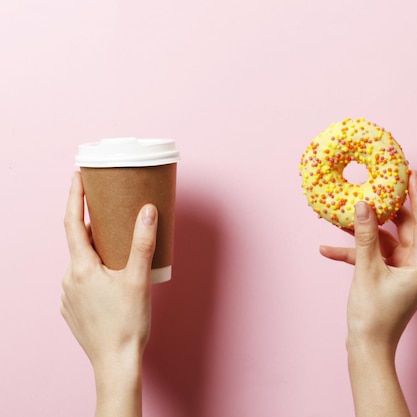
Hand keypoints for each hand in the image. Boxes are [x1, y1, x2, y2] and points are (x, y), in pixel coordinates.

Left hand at [61, 172, 156, 416]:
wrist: (116, 361)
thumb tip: (147, 210)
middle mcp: (69, 279)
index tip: (78, 175)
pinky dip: (95, 270)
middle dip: (92, 223)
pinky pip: (82, 280)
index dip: (74, 196)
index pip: (71, 222)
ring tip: (119, 246)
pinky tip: (112, 276)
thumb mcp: (138, 279)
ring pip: (82, 262)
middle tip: (111, 210)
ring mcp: (69, 296)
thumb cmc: (127, 323)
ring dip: (97, 250)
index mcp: (81, 268)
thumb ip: (142, 242)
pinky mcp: (74, 309)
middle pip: (78, 241)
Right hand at [320, 170, 416, 416]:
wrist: (367, 350)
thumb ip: (366, 236)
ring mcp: (403, 273)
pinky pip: (374, 258)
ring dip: (365, 233)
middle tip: (378, 185)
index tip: (411, 174)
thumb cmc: (373, 317)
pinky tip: (329, 250)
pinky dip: (356, 253)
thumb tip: (364, 205)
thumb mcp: (367, 271)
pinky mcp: (388, 279)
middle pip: (404, 229)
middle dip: (387, 210)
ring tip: (344, 215)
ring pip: (385, 242)